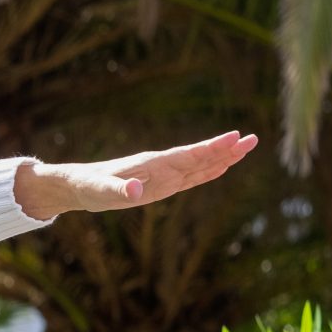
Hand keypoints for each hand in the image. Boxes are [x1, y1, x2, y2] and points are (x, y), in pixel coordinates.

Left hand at [12, 131, 257, 219]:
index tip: (235, 138)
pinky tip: (221, 167)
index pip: (188, 155)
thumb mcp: (100, 193)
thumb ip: (117, 191)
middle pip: (199, 157)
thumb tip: (135, 192)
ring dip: (222, 158)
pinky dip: (206, 170)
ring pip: (198, 165)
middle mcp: (161, 167)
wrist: (76, 186)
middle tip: (254, 139)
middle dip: (226, 150)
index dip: (211, 148)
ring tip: (246, 147)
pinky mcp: (159, 184)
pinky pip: (188, 176)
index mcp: (153, 166)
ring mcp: (162, 174)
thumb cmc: (88, 189)